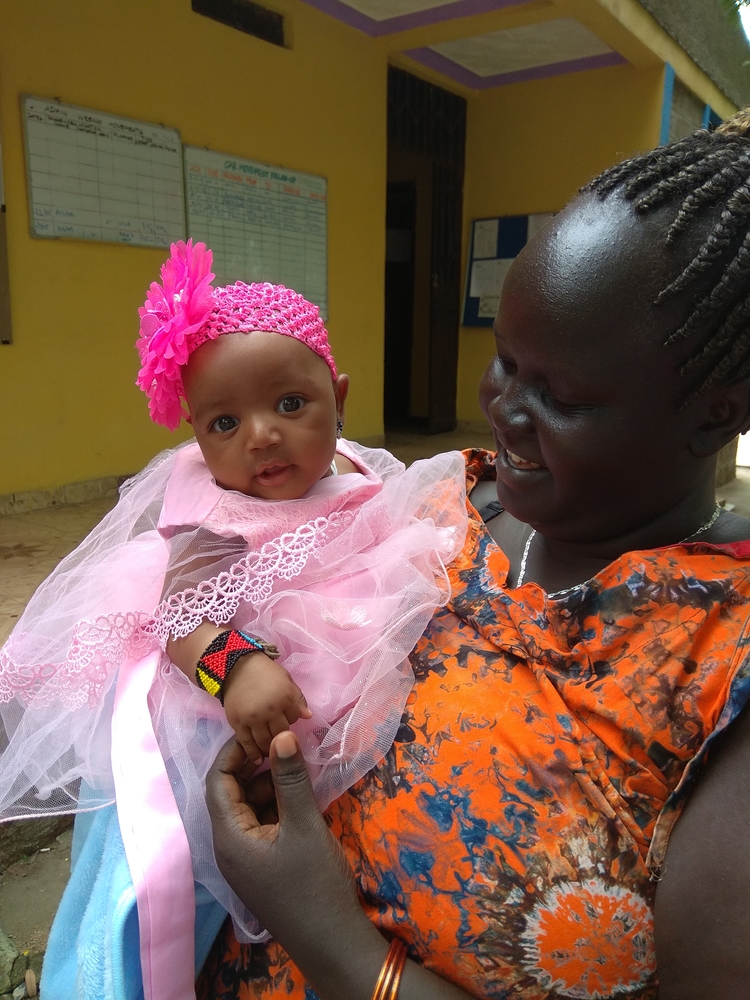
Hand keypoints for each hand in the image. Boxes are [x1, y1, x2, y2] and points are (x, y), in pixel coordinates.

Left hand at [206, 735, 384, 996]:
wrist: (331, 941)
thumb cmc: (314, 882)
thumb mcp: (304, 824)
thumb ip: (291, 778)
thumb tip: (281, 735)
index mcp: (229, 837)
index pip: (217, 782)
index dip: (235, 752)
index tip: (263, 731)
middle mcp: (228, 848)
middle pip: (229, 795)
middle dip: (252, 766)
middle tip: (281, 744)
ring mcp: (244, 861)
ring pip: (246, 810)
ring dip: (266, 785)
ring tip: (294, 766)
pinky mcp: (260, 868)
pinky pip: (258, 826)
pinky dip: (274, 806)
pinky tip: (298, 796)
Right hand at [222, 652, 311, 762]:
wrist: (236, 666)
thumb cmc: (265, 672)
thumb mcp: (286, 680)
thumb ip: (298, 698)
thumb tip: (308, 716)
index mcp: (285, 697)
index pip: (295, 717)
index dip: (291, 717)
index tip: (285, 715)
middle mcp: (270, 710)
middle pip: (281, 733)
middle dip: (282, 735)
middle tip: (279, 736)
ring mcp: (253, 718)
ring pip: (265, 742)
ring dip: (270, 748)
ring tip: (271, 751)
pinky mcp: (237, 723)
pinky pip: (247, 743)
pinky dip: (253, 754)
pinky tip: (258, 759)